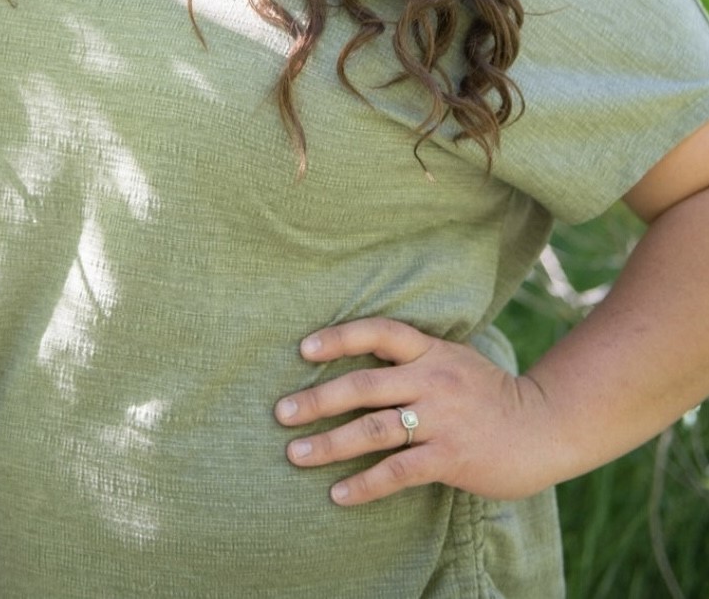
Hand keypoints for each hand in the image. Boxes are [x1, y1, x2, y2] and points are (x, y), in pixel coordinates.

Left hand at [274, 317, 558, 506]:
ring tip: (295, 454)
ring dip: (329, 443)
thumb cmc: (490, 393)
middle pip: (364, 383)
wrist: (544, 425)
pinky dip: (364, 484)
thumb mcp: (454, 359)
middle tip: (281, 413)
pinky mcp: (450, 457)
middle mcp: (432, 379)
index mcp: (432, 350)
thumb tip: (362, 354)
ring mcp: (441, 418)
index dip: (339, 337)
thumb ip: (414, 357)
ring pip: (373, 428)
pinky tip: (338, 494)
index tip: (303, 350)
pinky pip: (397, 471)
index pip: (379, 332)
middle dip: (317, 399)